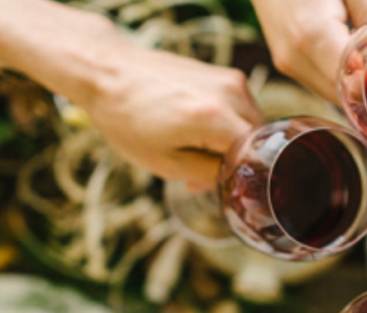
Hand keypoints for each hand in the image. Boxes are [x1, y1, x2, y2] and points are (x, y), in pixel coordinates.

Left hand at [79, 41, 263, 187]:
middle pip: (259, 142)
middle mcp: (231, 93)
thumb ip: (211, 175)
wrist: (108, 72)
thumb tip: (238, 181)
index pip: (257, 159)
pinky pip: (239, 109)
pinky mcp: (224, 73)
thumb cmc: (127, 119)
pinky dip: (225, 125)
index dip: (242, 178)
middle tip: (199, 175)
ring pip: (252, 126)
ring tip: (193, 152)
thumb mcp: (167, 163)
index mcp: (216, 117)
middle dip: (236, 162)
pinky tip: (194, 132)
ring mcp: (230, 78)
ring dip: (231, 144)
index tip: (217, 186)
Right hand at [251, 0, 366, 104]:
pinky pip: (319, 84)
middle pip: (341, 95)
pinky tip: (354, 60)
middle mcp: (295, 58)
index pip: (351, 84)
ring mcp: (287, 64)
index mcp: (313, 36)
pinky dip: (339, 79)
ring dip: (354, 87)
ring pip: (330, 94)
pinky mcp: (285, 64)